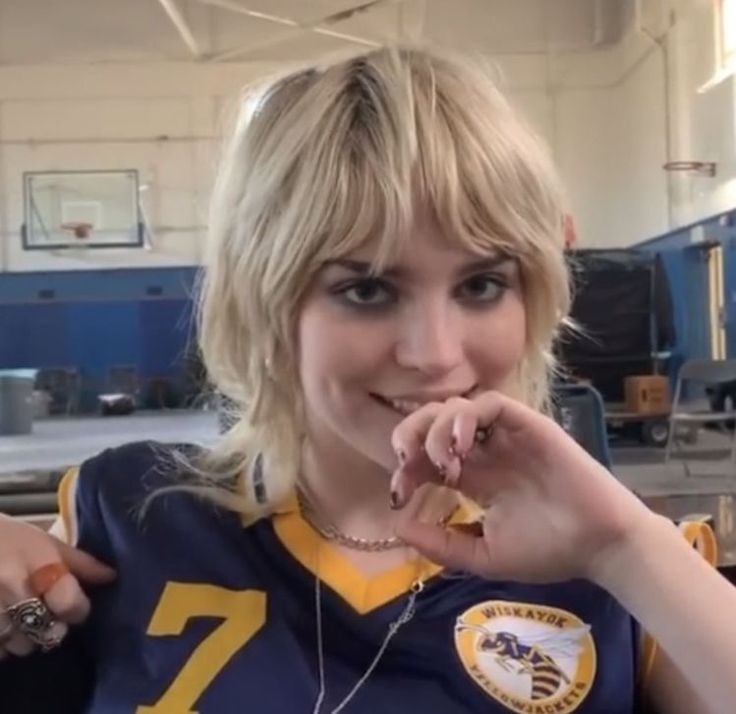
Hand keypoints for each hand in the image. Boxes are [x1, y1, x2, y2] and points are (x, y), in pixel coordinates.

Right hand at [0, 514, 115, 658]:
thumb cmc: (5, 538)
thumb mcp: (43, 542)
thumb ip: (79, 561)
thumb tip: (111, 576)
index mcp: (38, 564)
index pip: (69, 603)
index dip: (78, 609)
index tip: (76, 606)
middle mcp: (13, 590)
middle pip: (47, 631)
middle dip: (52, 627)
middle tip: (47, 613)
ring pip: (21, 646)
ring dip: (25, 638)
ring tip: (20, 617)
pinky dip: (2, 644)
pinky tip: (2, 623)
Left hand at [390, 391, 653, 583]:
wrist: (600, 546)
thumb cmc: (549, 550)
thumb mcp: (484, 554)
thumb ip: (442, 544)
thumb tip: (398, 526)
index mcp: (474, 477)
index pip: (425, 457)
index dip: (405, 468)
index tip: (398, 494)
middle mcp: (484, 451)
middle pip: (432, 422)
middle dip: (409, 434)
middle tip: (406, 460)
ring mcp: (505, 435)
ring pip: (455, 406)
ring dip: (435, 428)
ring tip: (442, 461)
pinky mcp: (527, 423)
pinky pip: (489, 403)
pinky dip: (466, 416)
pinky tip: (461, 445)